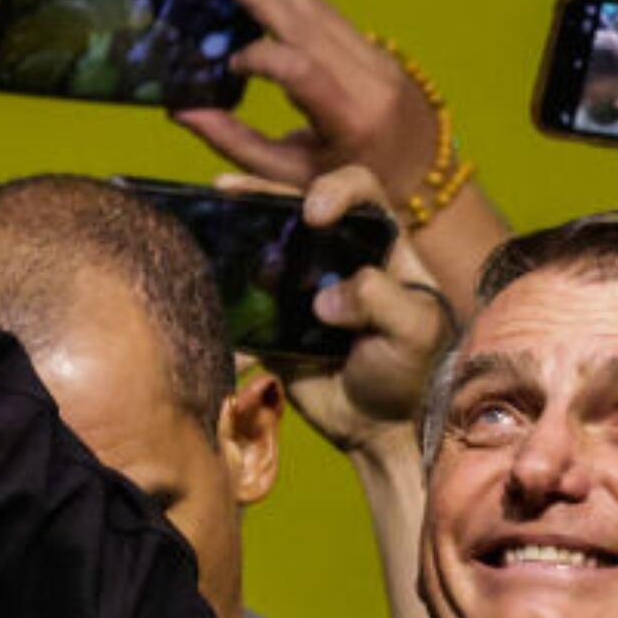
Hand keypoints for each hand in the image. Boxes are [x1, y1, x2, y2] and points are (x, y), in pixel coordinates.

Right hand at [172, 0, 449, 191]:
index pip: (301, 71)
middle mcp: (369, 82)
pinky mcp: (376, 51)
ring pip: (324, 11)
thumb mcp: (294, 179)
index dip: (262, 59)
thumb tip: (184, 111)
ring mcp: (379, 61)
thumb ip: (238, 145)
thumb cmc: (352, 188)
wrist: (425, 180)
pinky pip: (332, 17)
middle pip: (312, 25)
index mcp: (351, 121)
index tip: (231, 63)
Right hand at [237, 164, 453, 457]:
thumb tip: (323, 299)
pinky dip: (221, 275)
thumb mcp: (416, 331)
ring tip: (211, 215)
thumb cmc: (412, 372)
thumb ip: (381, 300)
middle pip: (298, 206)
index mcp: (381, 246)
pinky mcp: (271, 319)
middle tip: (232, 191)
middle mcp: (337, 255)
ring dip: (237, 227)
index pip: (360, 193)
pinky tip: (201, 259)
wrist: (378, 427)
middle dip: (265, 193)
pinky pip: (242, 291)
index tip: (316, 214)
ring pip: (265, 242)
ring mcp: (300, 286)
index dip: (336, 190)